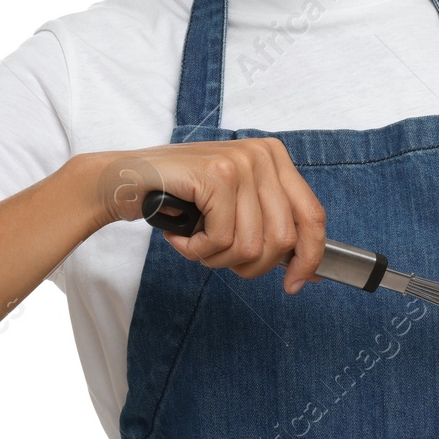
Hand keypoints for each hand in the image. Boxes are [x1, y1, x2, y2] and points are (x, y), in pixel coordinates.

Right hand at [85, 139, 326, 292]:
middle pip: (283, 239)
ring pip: (251, 245)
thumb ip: (271, 226)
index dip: (309, 257)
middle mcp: (263, 155)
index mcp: (275, 158)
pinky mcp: (216, 176)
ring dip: (217, 258)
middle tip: (219, 256)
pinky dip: (198, 251)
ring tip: (196, 242)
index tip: (296, 283)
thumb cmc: (180, 196)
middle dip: (250, 265)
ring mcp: (241, 162)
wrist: (126, 181)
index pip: (313, 216)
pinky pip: (221, 240)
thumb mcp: (236, 207)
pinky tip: (181, 234)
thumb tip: (309, 269)